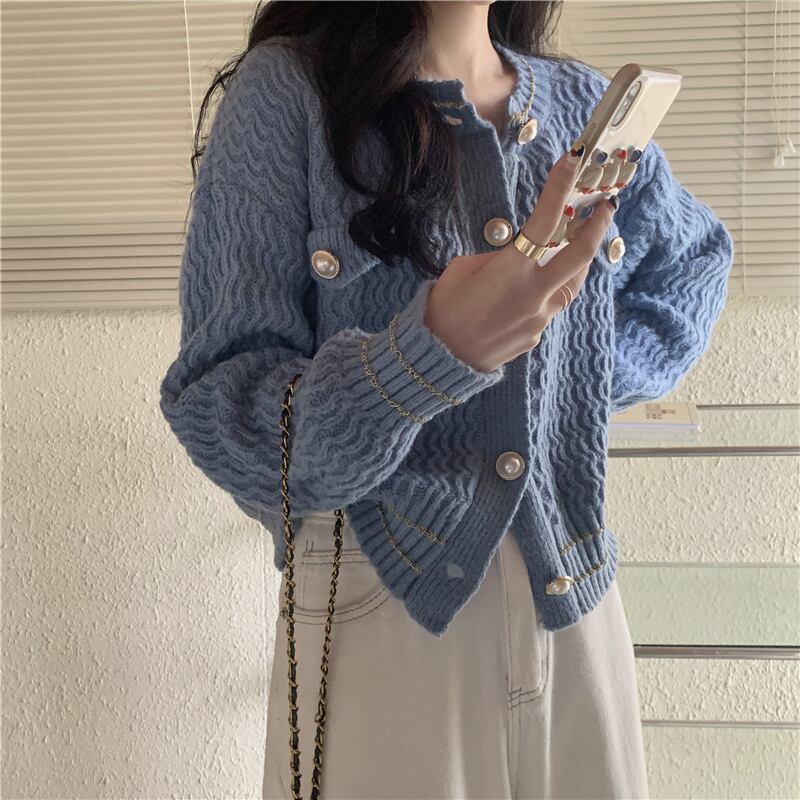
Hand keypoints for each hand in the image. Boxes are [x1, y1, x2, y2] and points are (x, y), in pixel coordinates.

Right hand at [424, 149, 618, 372]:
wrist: (439, 357)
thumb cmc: (444, 308)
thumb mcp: (465, 269)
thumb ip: (498, 258)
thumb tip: (518, 256)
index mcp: (511, 269)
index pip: (544, 220)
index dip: (561, 186)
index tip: (574, 159)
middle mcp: (533, 293)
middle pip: (581, 254)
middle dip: (598, 226)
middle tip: (606, 208)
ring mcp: (539, 318)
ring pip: (571, 284)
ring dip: (577, 263)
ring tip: (573, 249)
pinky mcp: (536, 336)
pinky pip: (549, 309)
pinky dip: (546, 294)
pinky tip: (529, 293)